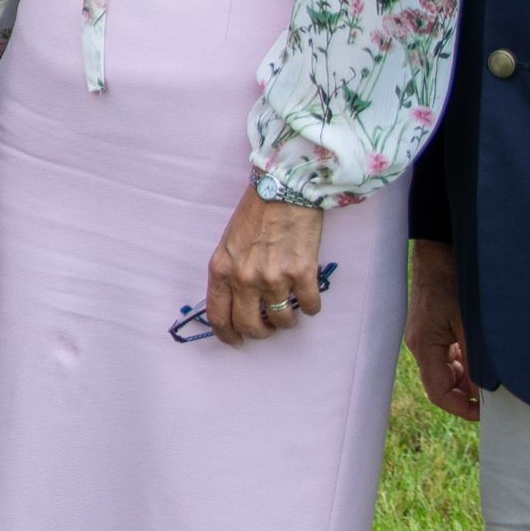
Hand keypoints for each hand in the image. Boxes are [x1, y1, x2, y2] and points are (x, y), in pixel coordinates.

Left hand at [205, 190, 325, 345]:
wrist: (285, 189)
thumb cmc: (256, 213)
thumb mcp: (229, 244)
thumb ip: (230, 274)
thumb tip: (237, 304)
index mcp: (222, 270)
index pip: (218, 317)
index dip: (228, 336)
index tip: (238, 341)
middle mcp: (245, 278)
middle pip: (250, 326)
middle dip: (261, 332)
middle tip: (269, 327)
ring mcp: (273, 277)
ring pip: (282, 320)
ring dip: (288, 320)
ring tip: (290, 308)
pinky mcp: (302, 274)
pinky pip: (309, 306)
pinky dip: (311, 307)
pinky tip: (309, 297)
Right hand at [407, 238, 476, 420]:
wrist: (437, 251)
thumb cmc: (451, 280)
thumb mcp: (468, 321)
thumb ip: (475, 356)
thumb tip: (485, 388)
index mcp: (425, 346)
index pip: (439, 393)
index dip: (462, 408)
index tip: (486, 412)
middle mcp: (421, 346)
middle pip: (441, 384)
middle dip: (467, 393)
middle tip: (496, 393)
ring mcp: (424, 337)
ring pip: (445, 370)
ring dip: (467, 376)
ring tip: (491, 373)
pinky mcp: (431, 328)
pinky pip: (446, 355)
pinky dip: (464, 361)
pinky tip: (480, 354)